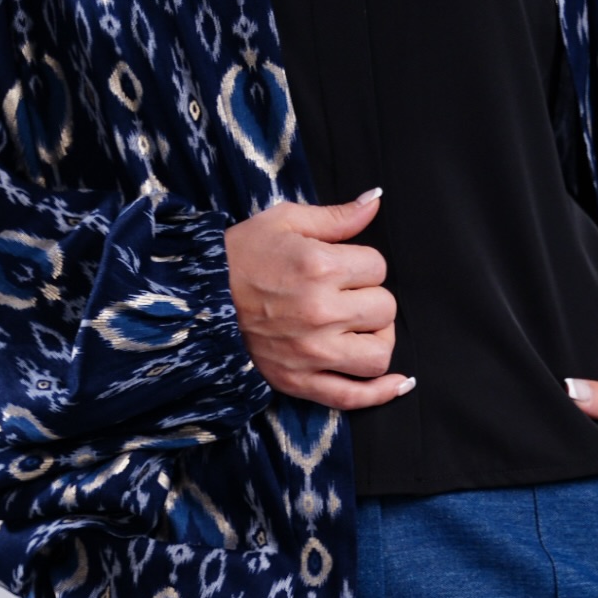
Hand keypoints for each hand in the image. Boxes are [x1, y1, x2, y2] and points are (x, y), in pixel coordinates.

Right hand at [225, 189, 415, 411]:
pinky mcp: (300, 381)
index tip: (343, 267)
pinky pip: (352, 397)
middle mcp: (320, 312)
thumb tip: (376, 200)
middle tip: (345, 296)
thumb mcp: (285, 221)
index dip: (364, 265)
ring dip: (377, 340)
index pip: (378, 267)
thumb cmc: (242, 256)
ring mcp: (312, 352)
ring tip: (359, 330)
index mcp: (320, 267)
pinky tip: (400, 383)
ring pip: (378, 355)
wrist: (197, 297)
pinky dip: (380, 393)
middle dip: (371, 299)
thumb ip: (337, 216)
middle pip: (384, 309)